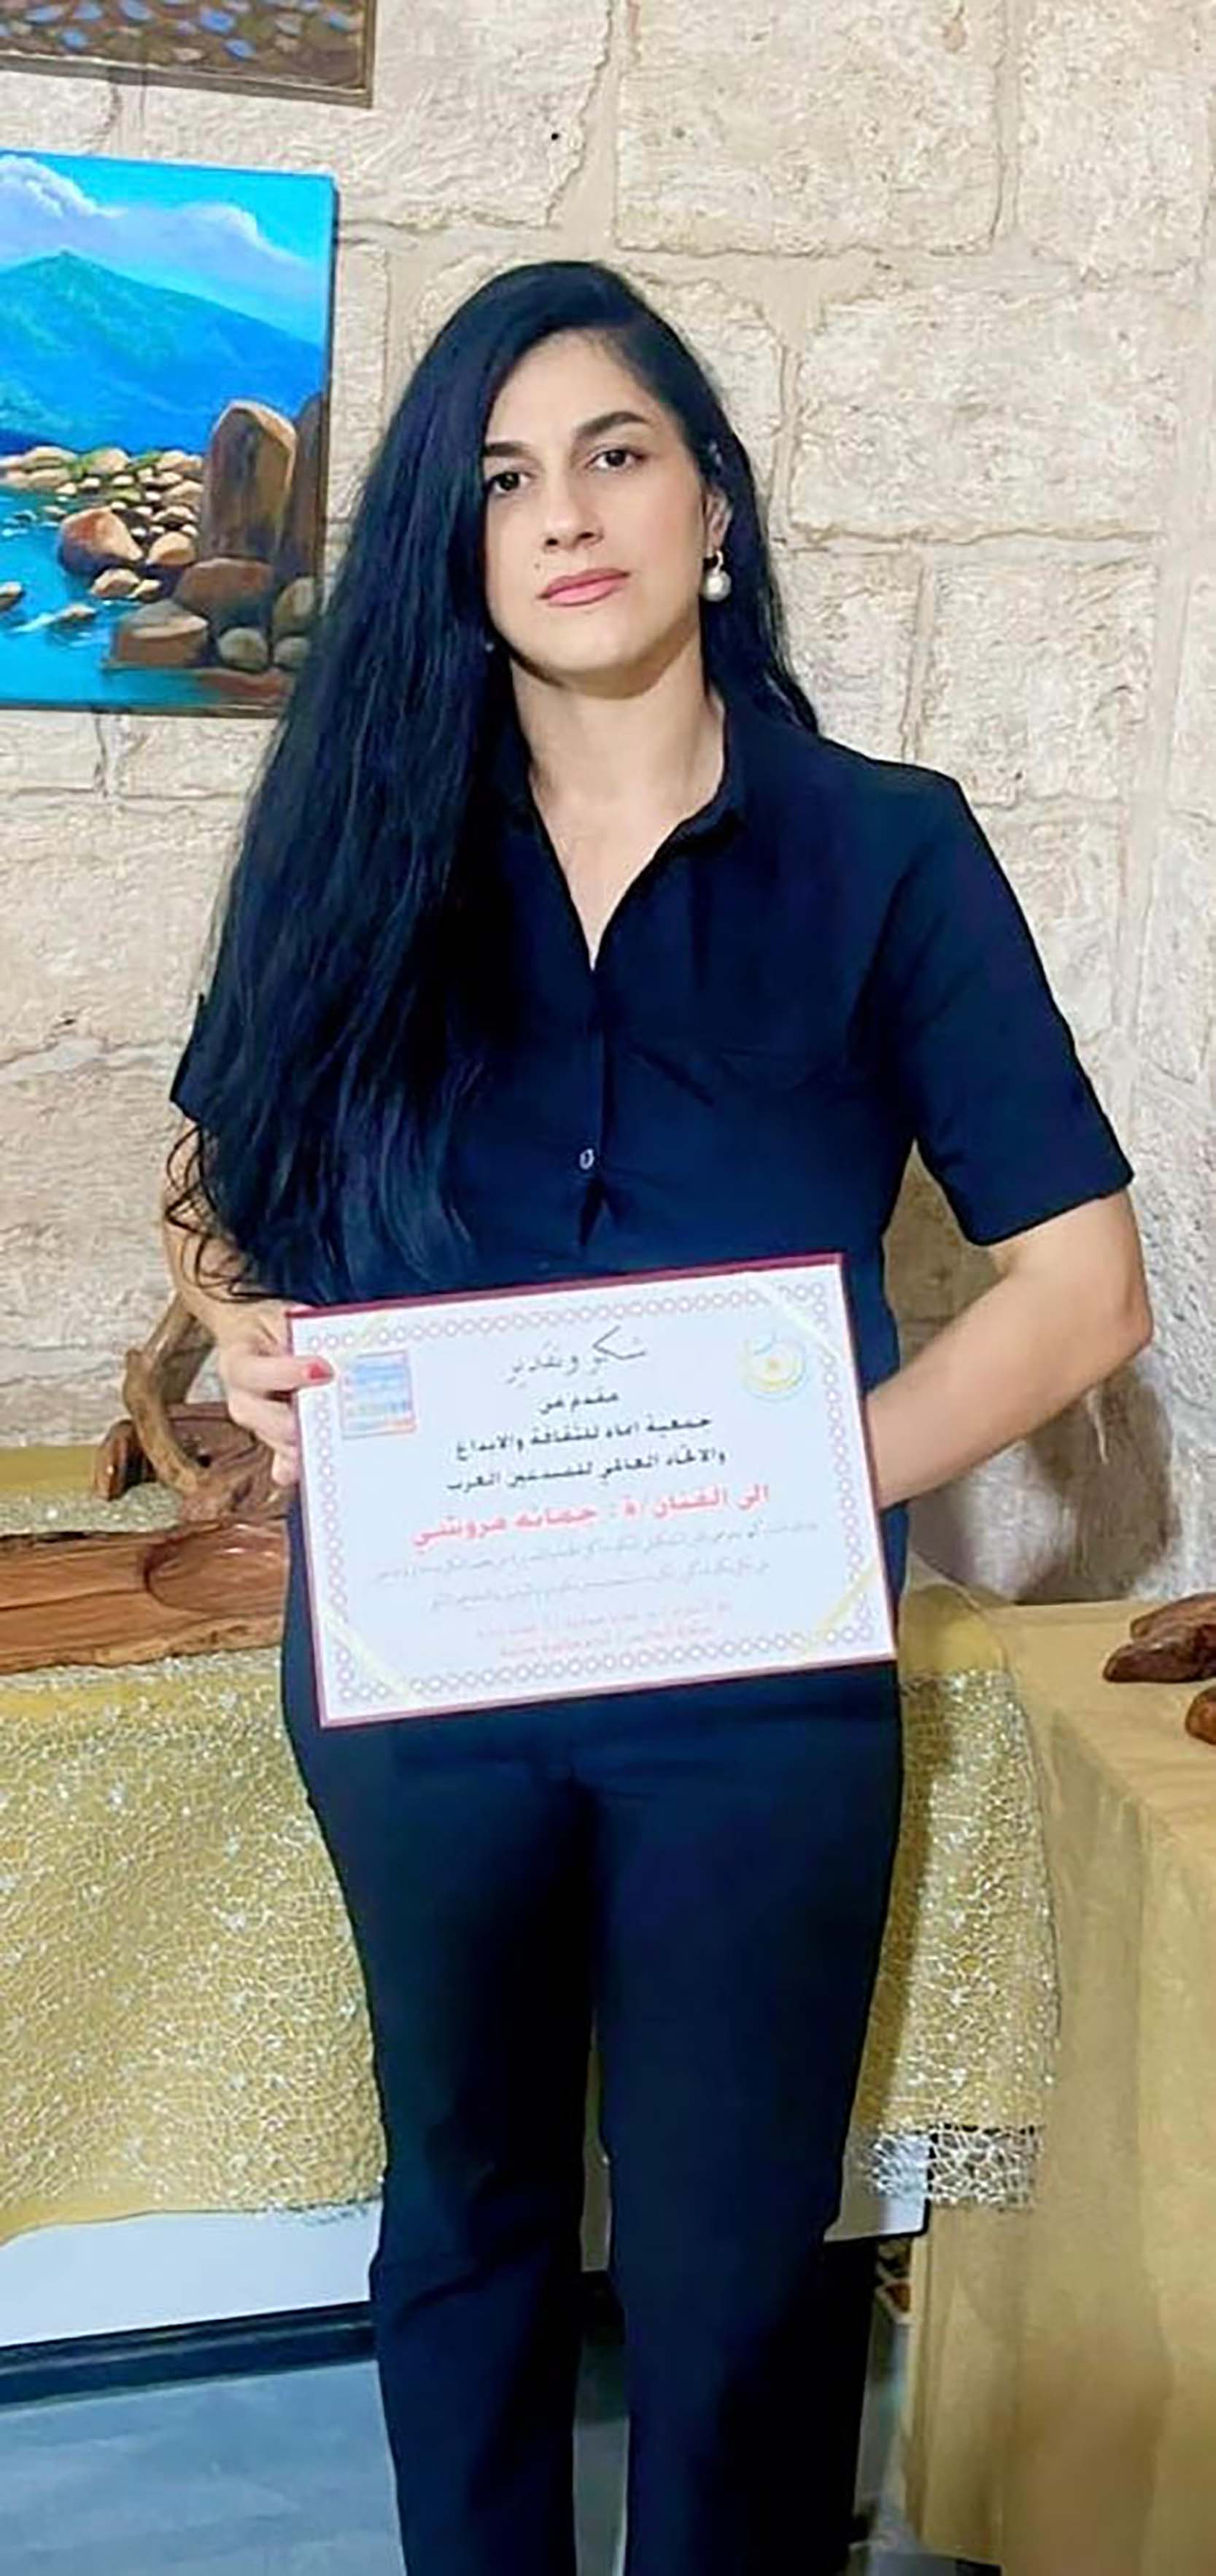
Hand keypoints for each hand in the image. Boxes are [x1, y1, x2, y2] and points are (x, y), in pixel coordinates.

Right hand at [213, 1302, 331, 1491]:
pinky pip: (286, 1465)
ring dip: (316, 1444)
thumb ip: (301, 1334)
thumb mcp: (282, 1318)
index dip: (290, 1373)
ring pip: (286, 1447)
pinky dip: (307, 1466)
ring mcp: (256, 1426)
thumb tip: (326, 1356)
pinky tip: (326, 1464)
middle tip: (343, 1412)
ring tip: (348, 1434)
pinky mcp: (271, 1441)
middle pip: (275, 1423)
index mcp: (237, 1364)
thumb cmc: (269, 1327)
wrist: (248, 1337)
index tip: (323, 1369)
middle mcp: (241, 1401)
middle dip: (310, 1421)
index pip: (257, 1374)